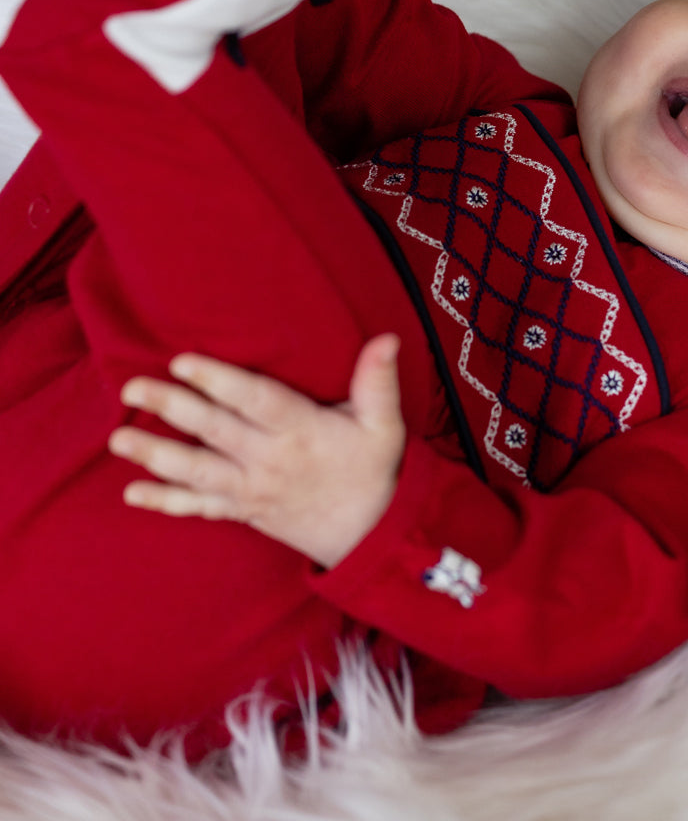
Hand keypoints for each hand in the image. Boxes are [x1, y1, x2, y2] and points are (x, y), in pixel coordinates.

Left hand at [109, 335, 405, 567]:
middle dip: (172, 408)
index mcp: (302, 432)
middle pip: (216, 431)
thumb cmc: (374, 469)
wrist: (369, 533)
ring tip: (117, 440)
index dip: (219, 382)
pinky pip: (200, 508)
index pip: (256, 402)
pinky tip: (133, 493)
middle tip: (132, 388)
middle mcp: (271, 461)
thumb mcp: (385, 424)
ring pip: (197, 472)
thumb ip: (379, 380)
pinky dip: (166, 502)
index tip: (183, 362)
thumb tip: (387, 338)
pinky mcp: (244, 510)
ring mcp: (253, 490)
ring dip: (155, 456)